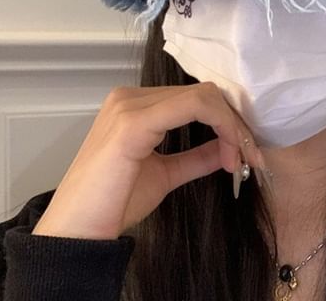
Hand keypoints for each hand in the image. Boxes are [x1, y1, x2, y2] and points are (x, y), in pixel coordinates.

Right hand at [31, 82, 264, 239]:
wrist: (77, 232)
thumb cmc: (112, 203)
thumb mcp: (164, 174)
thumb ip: (194, 157)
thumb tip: (225, 147)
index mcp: (134, 105)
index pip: (194, 97)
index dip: (227, 120)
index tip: (244, 152)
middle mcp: (130, 97)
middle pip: (203, 93)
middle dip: (233, 123)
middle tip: (249, 157)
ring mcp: (129, 106)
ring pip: (203, 97)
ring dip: (230, 126)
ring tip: (239, 159)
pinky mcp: (132, 123)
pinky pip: (193, 107)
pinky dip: (220, 127)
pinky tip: (227, 155)